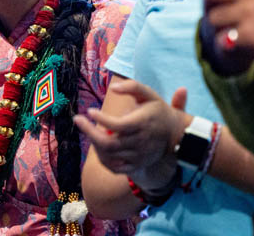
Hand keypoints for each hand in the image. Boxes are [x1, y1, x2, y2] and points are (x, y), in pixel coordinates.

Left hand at [75, 80, 189, 191]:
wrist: (175, 135)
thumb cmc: (157, 111)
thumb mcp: (149, 94)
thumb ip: (132, 87)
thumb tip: (113, 88)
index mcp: (142, 123)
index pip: (117, 125)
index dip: (101, 119)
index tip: (90, 110)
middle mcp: (139, 141)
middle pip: (109, 143)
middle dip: (90, 132)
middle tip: (78, 120)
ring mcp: (138, 156)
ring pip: (109, 155)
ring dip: (94, 143)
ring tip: (88, 129)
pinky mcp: (136, 165)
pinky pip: (114, 167)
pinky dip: (102, 158)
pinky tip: (97, 146)